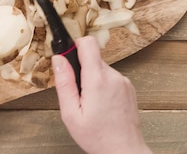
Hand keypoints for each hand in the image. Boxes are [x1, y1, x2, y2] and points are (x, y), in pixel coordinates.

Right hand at [52, 36, 151, 153]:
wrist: (124, 151)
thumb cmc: (98, 137)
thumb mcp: (70, 113)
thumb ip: (64, 83)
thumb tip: (58, 60)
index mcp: (97, 80)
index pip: (88, 43)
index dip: (75, 45)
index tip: (68, 56)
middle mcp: (114, 76)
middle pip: (93, 57)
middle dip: (81, 70)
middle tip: (77, 93)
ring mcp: (123, 81)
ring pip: (101, 68)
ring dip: (92, 79)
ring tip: (90, 102)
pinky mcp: (128, 87)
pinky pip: (110, 77)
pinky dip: (102, 86)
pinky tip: (101, 104)